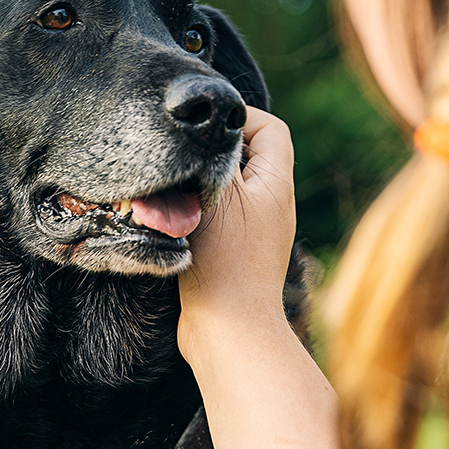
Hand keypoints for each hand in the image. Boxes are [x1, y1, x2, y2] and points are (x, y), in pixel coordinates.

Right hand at [178, 107, 295, 361]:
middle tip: (183, 155)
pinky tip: (172, 219)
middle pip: (248, 156)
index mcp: (276, 183)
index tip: (204, 127)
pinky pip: (218, 216)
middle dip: (213, 150)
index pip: (270, 128)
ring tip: (174, 189)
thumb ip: (216, 154)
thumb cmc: (225, 260)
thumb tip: (210, 125)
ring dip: (200, 183)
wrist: (228, 330)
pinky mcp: (235, 254)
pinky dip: (196, 210)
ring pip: (228, 187)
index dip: (240, 117)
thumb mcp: (220, 194)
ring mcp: (256, 231)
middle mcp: (272, 204)